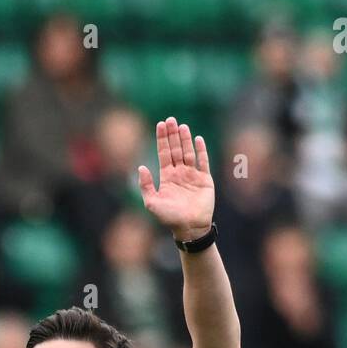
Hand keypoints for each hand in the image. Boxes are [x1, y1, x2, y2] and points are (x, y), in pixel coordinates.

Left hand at [138, 117, 213, 239]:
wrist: (189, 228)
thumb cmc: (170, 218)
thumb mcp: (152, 203)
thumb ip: (146, 186)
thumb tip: (141, 167)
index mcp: (167, 177)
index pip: (164, 154)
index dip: (162, 139)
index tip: (160, 124)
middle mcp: (179, 174)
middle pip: (175, 149)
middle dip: (172, 135)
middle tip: (170, 120)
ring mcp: (192, 175)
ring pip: (188, 152)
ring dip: (185, 139)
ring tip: (182, 126)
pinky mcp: (205, 180)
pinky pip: (203, 162)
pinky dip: (201, 150)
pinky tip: (198, 139)